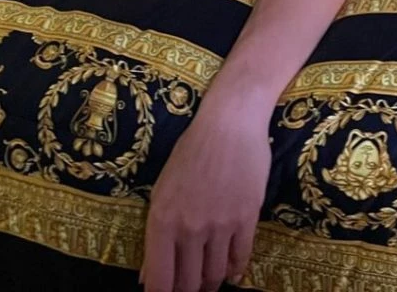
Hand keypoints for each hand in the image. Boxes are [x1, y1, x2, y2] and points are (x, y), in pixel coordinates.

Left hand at [141, 98, 270, 290]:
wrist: (230, 122)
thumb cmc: (191, 150)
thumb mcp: (163, 189)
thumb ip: (157, 235)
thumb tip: (148, 278)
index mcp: (161, 221)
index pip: (159, 281)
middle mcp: (189, 228)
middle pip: (188, 285)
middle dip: (188, 291)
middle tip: (190, 287)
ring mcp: (220, 225)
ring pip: (215, 275)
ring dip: (212, 282)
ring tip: (209, 278)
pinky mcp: (247, 217)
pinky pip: (241, 257)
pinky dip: (236, 270)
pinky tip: (233, 272)